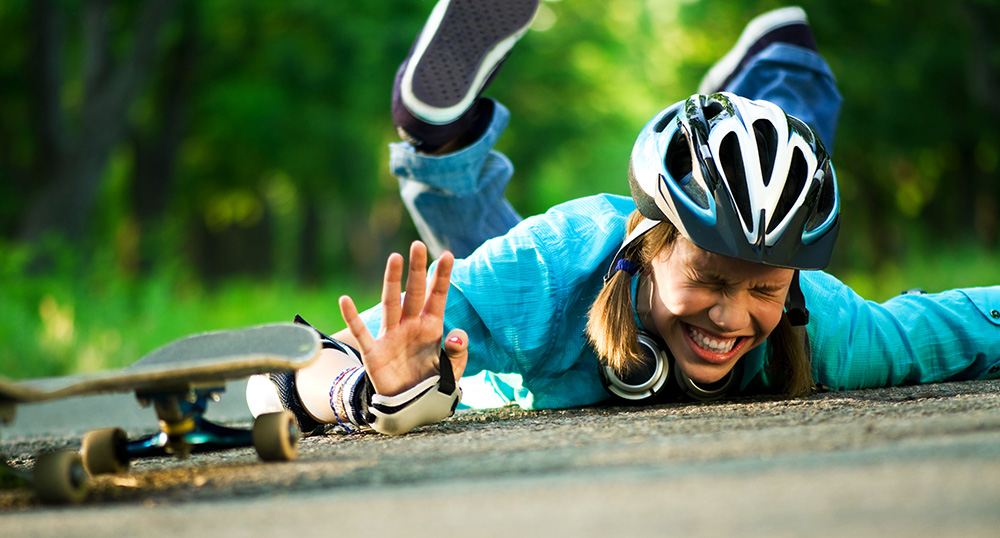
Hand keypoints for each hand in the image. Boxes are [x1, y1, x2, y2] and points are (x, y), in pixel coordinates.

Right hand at [338, 241, 467, 395]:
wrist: (409, 408)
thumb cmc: (431, 383)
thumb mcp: (451, 370)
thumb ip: (457, 351)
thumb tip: (456, 334)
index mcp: (431, 327)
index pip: (437, 297)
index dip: (442, 277)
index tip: (449, 254)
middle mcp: (410, 325)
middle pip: (414, 293)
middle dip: (417, 270)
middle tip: (419, 245)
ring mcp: (391, 336)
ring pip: (391, 304)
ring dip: (392, 282)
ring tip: (395, 258)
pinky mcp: (374, 352)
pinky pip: (361, 333)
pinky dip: (352, 317)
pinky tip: (345, 300)